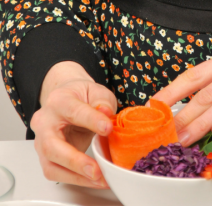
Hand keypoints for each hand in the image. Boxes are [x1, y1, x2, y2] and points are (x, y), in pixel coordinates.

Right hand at [31, 61, 116, 187]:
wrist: (68, 98)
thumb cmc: (82, 96)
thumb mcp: (96, 91)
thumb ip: (102, 101)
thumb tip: (106, 112)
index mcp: (59, 101)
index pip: (74, 111)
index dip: (92, 120)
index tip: (107, 128)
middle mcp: (45, 122)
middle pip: (52, 146)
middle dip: (75, 161)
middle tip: (96, 170)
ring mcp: (43, 141)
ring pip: (51, 165)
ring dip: (76, 176)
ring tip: (100, 179)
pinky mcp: (48, 156)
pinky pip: (58, 173)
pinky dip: (77, 179)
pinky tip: (94, 180)